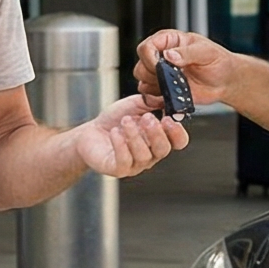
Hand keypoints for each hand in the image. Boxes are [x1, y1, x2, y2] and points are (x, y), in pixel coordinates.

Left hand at [72, 93, 189, 178]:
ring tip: (125, 121)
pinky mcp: (118, 169)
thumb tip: (164, 98)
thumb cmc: (114, 121)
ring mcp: (135, 164)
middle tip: (147, 118)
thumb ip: (151, 102)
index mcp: (158, 139)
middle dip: (156, 133)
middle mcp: (150, 154)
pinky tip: (115, 132)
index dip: (177, 132)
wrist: (90, 133)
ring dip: (135, 135)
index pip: (178, 141)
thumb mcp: (134, 105)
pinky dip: (121, 144)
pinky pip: (124, 160)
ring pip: (144, 155)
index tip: (168, 119)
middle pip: (163, 149)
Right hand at [134, 30, 238, 108]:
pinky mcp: (164, 91)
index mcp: (168, 41)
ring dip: (157, 89)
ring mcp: (161, 75)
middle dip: (154, 76)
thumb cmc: (218, 61)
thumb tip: (169, 55)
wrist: (225, 81)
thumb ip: (188, 53)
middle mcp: (160, 57)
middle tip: (173, 80)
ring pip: (142, 83)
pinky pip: (150, 98)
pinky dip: (158, 101)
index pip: (146, 47)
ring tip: (177, 88)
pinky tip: (173, 98)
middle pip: (140, 67)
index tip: (161, 67)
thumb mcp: (207, 52)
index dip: (149, 58)